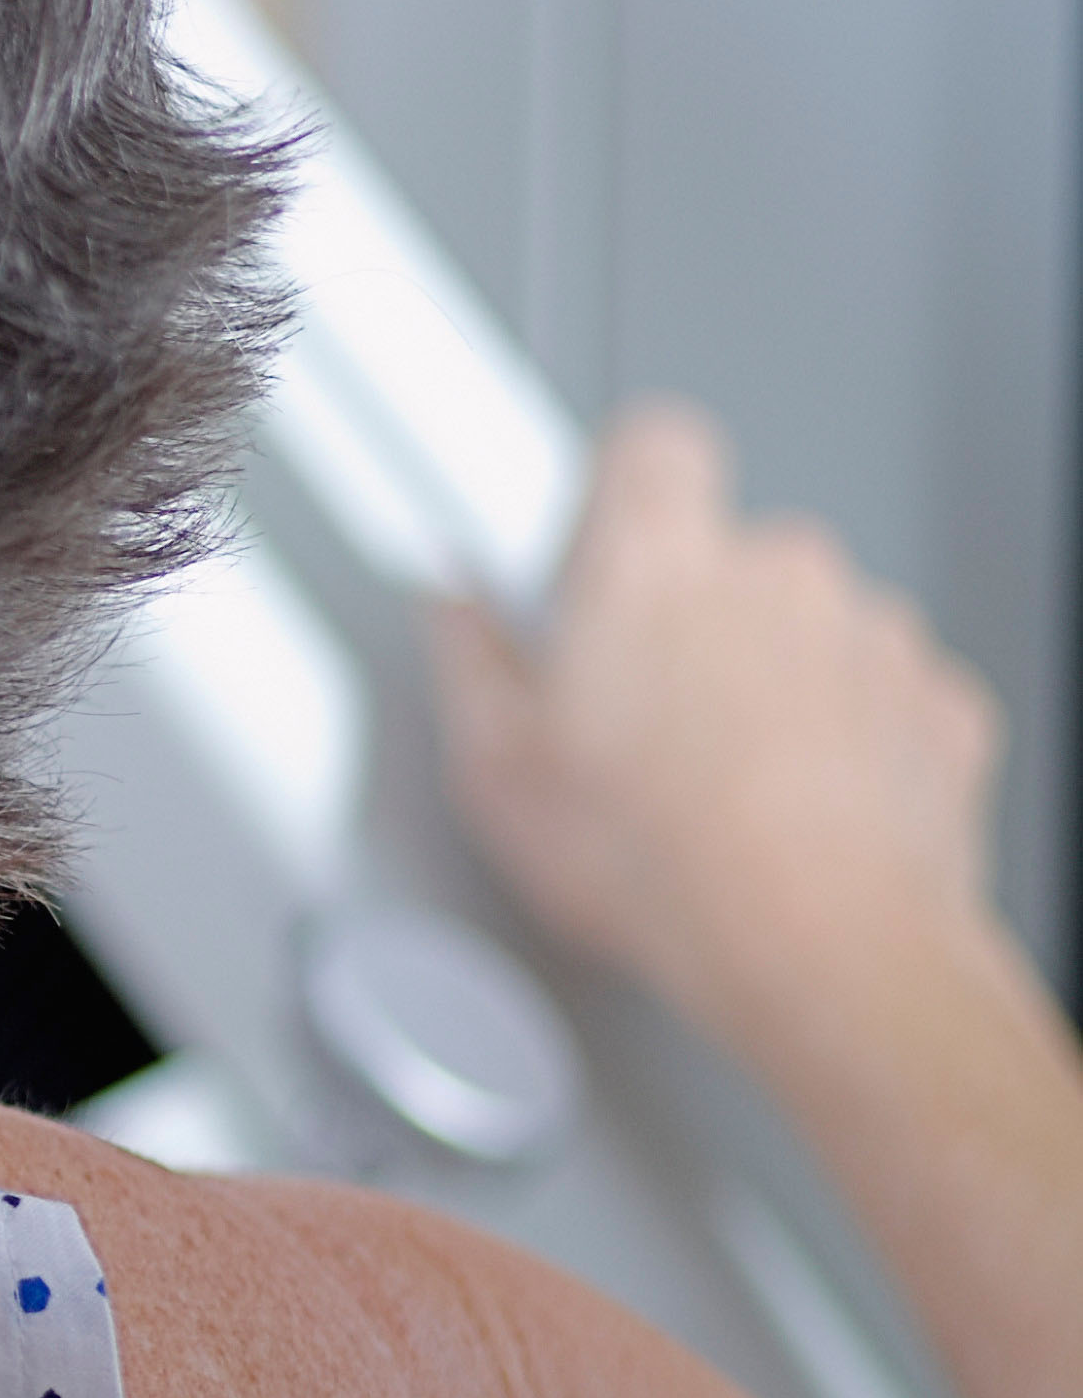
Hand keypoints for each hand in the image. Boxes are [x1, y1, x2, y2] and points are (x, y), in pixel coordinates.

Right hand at [434, 400, 1001, 1046]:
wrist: (825, 954)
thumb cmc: (670, 868)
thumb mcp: (495, 772)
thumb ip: (468, 659)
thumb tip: (460, 619)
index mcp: (659, 561)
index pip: (647, 444)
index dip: (611, 494)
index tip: (577, 557)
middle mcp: (779, 570)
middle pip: (723, 552)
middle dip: (680, 617)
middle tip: (628, 710)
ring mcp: (872, 633)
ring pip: (802, 628)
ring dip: (761, 683)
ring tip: (708, 785)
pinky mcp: (938, 702)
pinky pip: (874, 695)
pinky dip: (838, 742)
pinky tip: (785, 813)